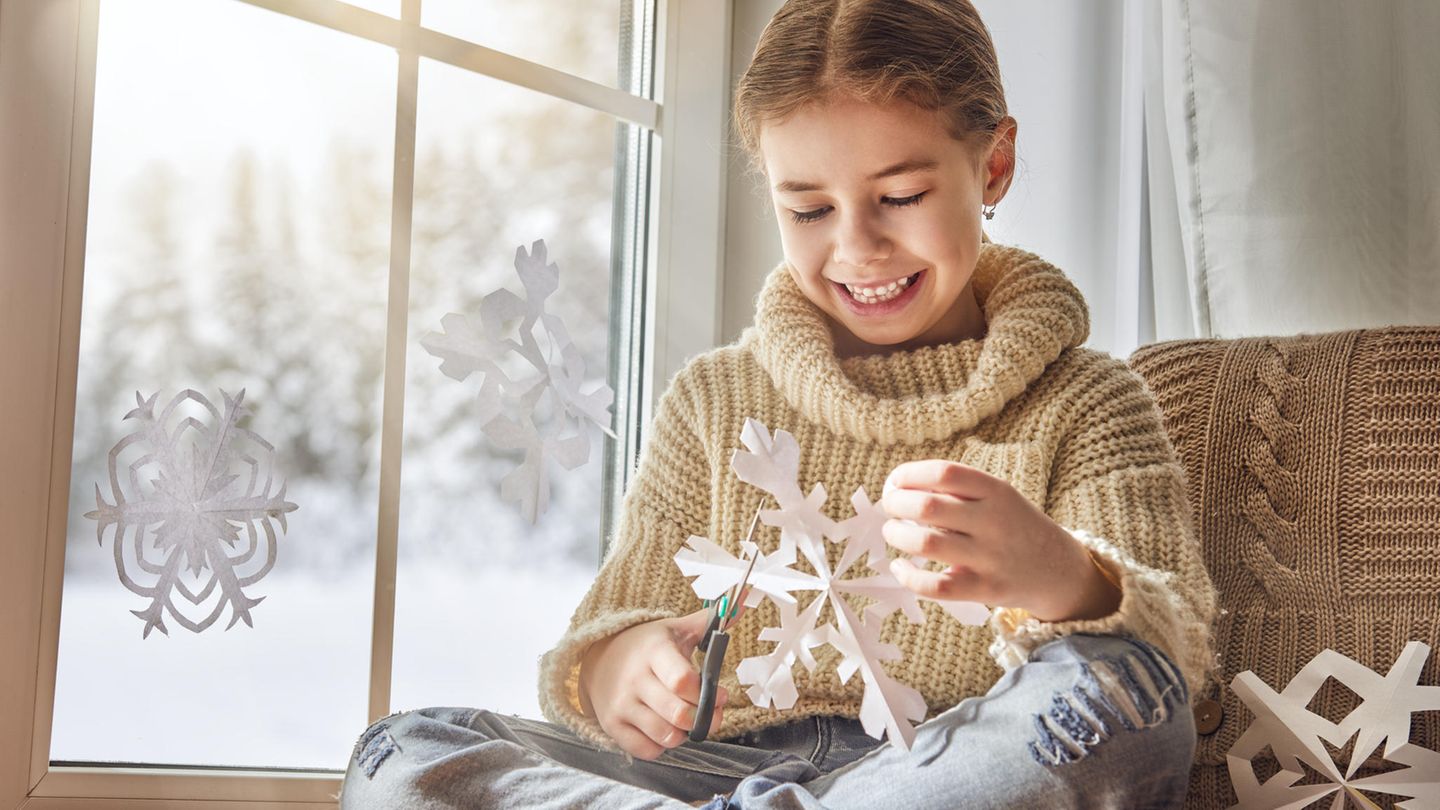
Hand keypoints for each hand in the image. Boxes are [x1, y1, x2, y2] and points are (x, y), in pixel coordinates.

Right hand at [577, 607, 728, 758]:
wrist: (599, 657)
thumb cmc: (646, 645)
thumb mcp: (674, 629)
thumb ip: (707, 623)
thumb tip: (739, 606)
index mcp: (654, 652)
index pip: (682, 681)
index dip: (708, 694)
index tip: (720, 694)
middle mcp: (635, 679)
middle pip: (679, 714)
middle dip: (703, 718)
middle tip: (710, 712)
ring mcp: (621, 704)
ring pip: (665, 736)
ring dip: (684, 733)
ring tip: (687, 720)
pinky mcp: (612, 725)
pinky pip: (647, 750)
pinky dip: (662, 746)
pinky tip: (665, 729)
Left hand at [880, 460, 1119, 621]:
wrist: (1059, 570)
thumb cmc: (1015, 527)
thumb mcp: (998, 497)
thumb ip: (958, 491)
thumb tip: (899, 488)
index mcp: (996, 491)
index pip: (943, 473)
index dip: (909, 474)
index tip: (895, 481)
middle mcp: (994, 521)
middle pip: (928, 507)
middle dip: (896, 504)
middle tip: (889, 507)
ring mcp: (991, 558)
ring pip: (927, 544)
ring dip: (897, 535)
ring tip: (893, 532)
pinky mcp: (986, 590)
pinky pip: (937, 586)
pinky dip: (909, 576)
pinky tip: (900, 567)